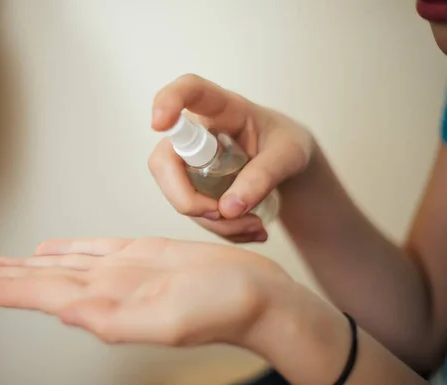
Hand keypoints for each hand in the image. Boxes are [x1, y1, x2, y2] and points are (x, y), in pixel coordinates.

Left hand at [0, 237, 293, 346]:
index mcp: (110, 307)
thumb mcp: (168, 321)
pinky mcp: (143, 256)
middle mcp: (110, 290)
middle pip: (48, 281)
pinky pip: (96, 249)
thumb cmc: (223, 310)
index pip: (47, 296)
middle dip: (9, 278)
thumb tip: (68, 314)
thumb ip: (116, 322)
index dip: (9, 289)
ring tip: (3, 264)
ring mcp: (125, 272)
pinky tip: (53, 251)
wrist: (257, 295)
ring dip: (32, 265)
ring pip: (66, 265)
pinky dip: (70, 249)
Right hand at [149, 74, 313, 241]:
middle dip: (186, 198)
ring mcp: (188, 160)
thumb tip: (228, 209)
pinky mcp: (190, 184)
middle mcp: (196, 132)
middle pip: (165, 160)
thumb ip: (263, 177)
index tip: (159, 124)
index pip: (189, 90)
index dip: (167, 101)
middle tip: (223, 214)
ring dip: (215, 222)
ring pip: (177, 194)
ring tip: (257, 226)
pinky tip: (250, 228)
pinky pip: (193, 213)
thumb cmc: (285, 145)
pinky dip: (221, 229)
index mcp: (223, 108)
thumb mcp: (288, 157)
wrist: (285, 162)